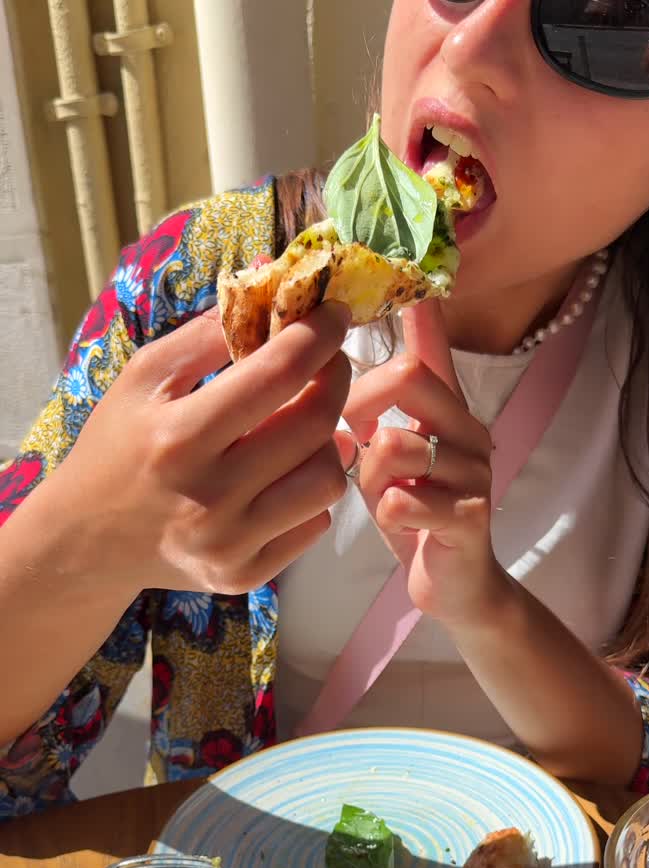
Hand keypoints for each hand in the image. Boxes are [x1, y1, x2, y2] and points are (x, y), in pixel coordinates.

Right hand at [42, 302, 351, 597]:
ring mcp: (230, 544)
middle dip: (334, 381)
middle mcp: (208, 498)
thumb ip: (204, 333)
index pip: (277, 375)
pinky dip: (309, 492)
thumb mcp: (142, 379)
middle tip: (328, 364)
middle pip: (315, 426)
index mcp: (178, 438)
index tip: (334, 314)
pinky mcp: (244, 575)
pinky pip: (314, 524)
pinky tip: (282, 476)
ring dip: (328, 442)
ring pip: (327, 481)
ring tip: (302, 426)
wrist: (86, 541)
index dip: (318, 336)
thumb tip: (267, 283)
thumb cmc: (116, 447)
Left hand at [343, 302, 507, 629]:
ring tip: (385, 495)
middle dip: (360, 404)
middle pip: (407, 377)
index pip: (431, 346)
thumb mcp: (385, 454)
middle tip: (353, 438)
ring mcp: (474, 471)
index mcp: (447, 409)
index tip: (402, 276)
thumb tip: (334, 355)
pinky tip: (401, 523)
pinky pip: (407, 498)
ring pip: (395, 443)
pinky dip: (390, 513)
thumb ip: (369, 409)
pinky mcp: (469, 515)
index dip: (417, 311)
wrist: (455, 584)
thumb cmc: (413, 511)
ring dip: (372, 474)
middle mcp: (469, 429)